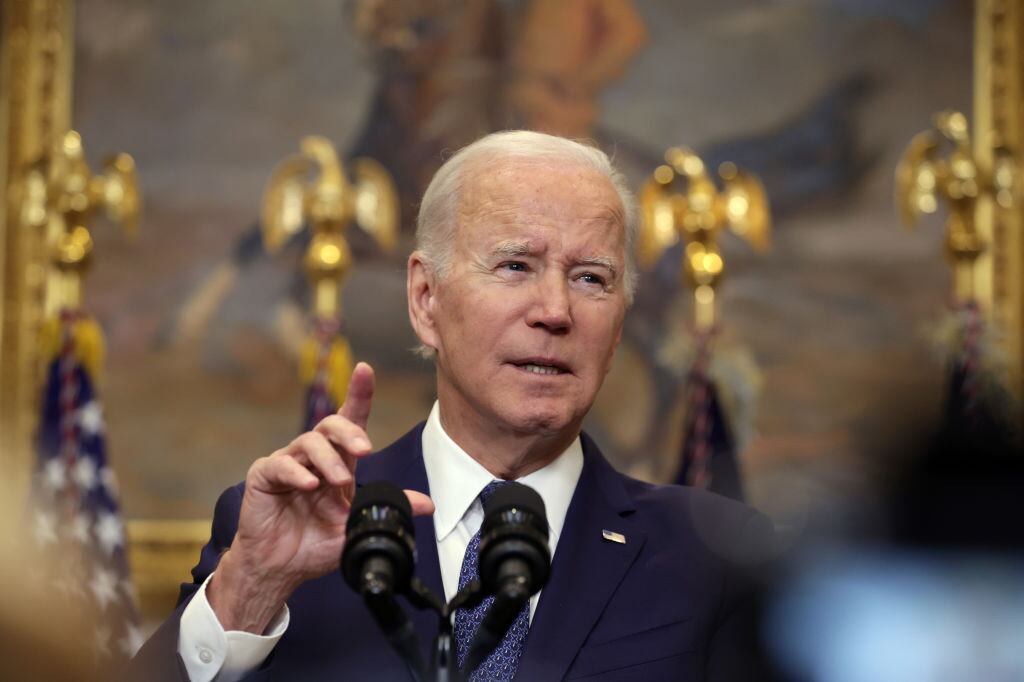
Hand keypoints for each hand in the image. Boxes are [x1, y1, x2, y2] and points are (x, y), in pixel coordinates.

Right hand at [207, 362, 434, 632]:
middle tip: (365, 450)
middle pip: (330, 425)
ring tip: (340, 483)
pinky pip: (280, 464)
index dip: (357, 394)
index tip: (365, 370)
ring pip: (309, 442)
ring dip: (329, 460)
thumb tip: (428, 505)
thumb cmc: (315, 544)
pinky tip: (309, 485)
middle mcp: (312, 457)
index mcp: (336, 463)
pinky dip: (296, 472)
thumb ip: (389, 510)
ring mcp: (287, 463)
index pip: (349, 420)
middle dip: (350, 432)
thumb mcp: (358, 525)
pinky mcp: (263, 476)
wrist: (280, 569)